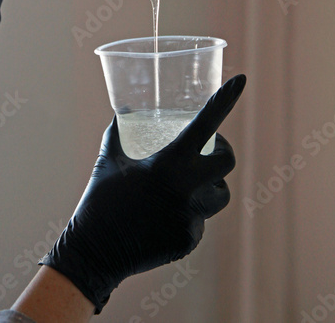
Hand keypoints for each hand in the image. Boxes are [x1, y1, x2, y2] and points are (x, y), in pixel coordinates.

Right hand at [39, 74, 246, 312]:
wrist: (93, 253)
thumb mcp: (108, 160)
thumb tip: (123, 112)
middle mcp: (188, 189)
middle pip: (227, 161)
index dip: (225, 99)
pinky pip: (200, 220)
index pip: (206, 123)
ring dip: (210, 185)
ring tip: (187, 184)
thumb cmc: (99, 201)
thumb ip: (118, 132)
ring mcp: (192, 217)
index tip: (241, 80)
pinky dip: (189, 213)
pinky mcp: (189, 240)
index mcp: (169, 163)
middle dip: (221, 151)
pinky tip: (165, 215)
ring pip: (219, 195)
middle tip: (208, 149)